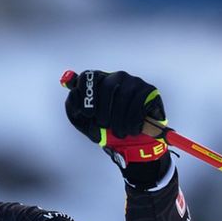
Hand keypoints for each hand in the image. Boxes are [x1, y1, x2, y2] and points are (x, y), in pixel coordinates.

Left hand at [61, 69, 170, 187]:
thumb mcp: (84, 121)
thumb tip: (73, 93)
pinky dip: (132, 122)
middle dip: (104, 111)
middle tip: (105, 125)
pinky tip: (132, 130)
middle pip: (106, 86)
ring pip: (123, 97)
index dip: (86, 95)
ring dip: (119, 120)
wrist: (131, 144)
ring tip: (119, 132)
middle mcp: (116, 77)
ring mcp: (133, 82)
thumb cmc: (105, 130)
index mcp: (98, 82)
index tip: (88, 114)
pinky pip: (138, 104)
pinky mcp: (148, 90)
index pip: (88, 76)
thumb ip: (73, 106)